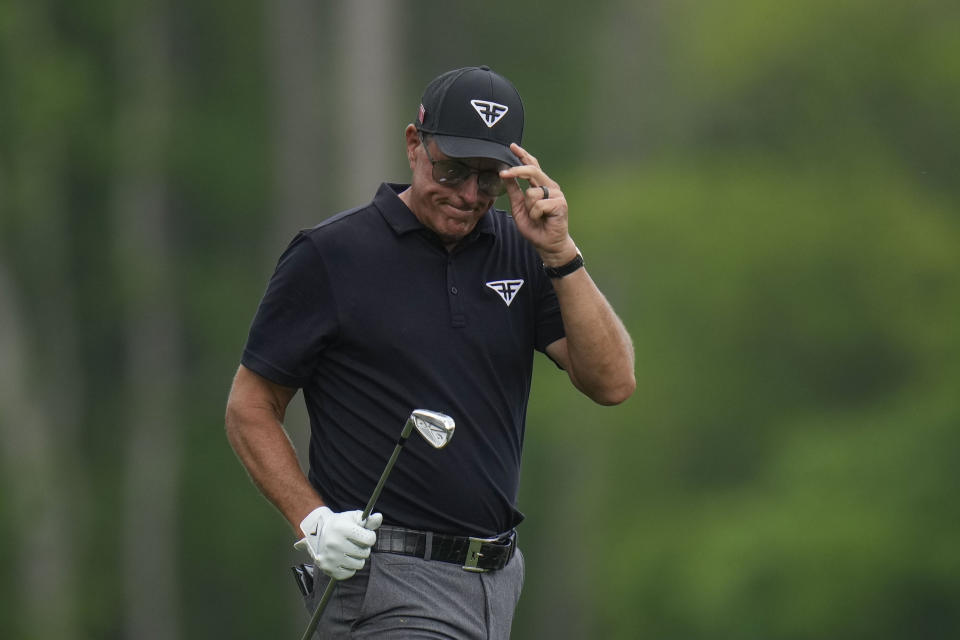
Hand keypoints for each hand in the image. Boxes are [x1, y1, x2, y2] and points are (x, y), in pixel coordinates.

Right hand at [293, 506, 382, 579]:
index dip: (370, 537)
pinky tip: (343, 558)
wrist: (315, 533)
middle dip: (363, 548)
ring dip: (357, 558)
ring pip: (359, 564)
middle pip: (365, 553)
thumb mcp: (353, 518)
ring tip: (349, 550)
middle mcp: (334, 543)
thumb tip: (379, 517)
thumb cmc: (339, 524)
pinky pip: (350, 573)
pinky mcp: (328, 569)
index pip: (369, 539)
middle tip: (355, 543)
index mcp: (342, 528)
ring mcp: (331, 558)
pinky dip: (349, 567)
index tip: (365, 534)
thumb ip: (368, 520)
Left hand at [499, 143, 577, 265]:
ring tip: (536, 217)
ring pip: (532, 192)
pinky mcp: (560, 204)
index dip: (523, 156)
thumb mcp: (518, 208)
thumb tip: (505, 175)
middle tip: (504, 173)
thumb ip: (514, 191)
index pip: (532, 166)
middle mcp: (550, 186)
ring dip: (528, 208)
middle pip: (532, 171)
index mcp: (540, 185)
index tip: (512, 147)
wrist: (548, 244)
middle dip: (516, 170)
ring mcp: (556, 194)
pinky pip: (538, 204)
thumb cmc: (535, 227)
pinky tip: (542, 220)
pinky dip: (535, 215)